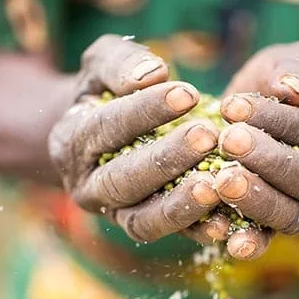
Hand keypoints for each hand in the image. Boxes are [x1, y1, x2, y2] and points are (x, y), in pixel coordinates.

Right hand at [49, 35, 224, 243]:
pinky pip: (169, 236)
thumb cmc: (107, 90)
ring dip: (180, 204)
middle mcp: (87, 185)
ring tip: (217, 182)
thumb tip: (151, 73)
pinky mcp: (143, 227)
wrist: (104, 132)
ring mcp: (114, 213)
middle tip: (208, 136)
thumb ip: (119, 62)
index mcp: (71, 141)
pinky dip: (197, 230)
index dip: (146, 111)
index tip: (188, 93)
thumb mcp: (102, 64)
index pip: (106, 128)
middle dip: (166, 159)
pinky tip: (227, 218)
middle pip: (123, 180)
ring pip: (142, 220)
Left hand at [217, 41, 298, 258]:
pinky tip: (220, 232)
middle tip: (228, 141)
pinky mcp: (281, 226)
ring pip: (293, 215)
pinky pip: (269, 239)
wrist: (281, 118)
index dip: (279, 120)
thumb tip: (292, 89)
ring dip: (256, 200)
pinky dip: (248, 240)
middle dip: (269, 162)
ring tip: (220, 180)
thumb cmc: (291, 85)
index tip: (235, 106)